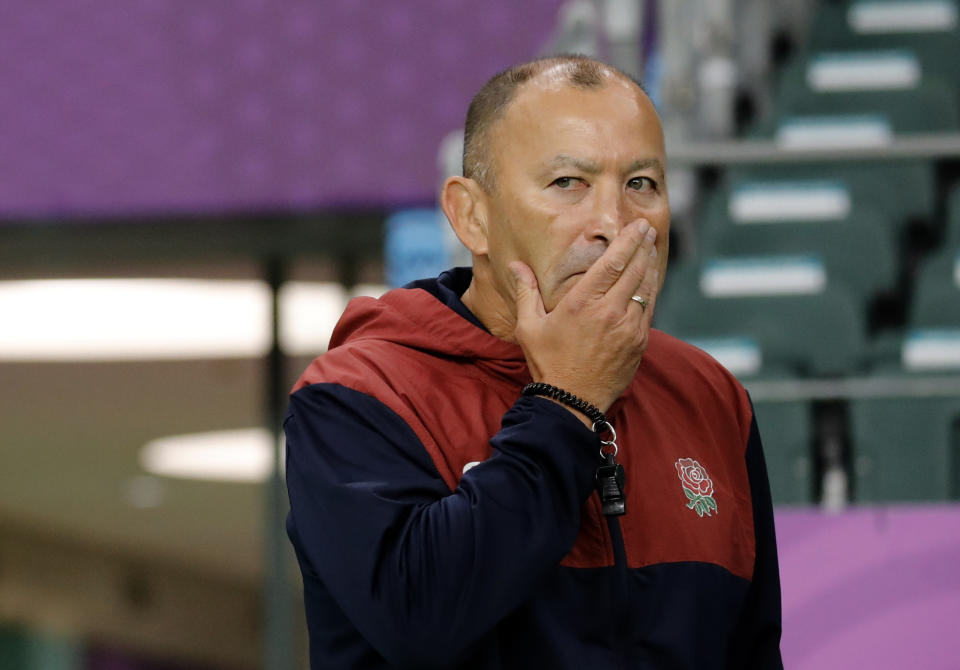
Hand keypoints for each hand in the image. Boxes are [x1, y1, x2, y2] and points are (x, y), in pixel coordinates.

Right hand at [511, 220, 659, 424]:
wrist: (572, 401)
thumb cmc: (548, 363)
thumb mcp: (529, 327)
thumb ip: (526, 291)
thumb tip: (516, 265)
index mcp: (582, 303)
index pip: (612, 263)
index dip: (627, 241)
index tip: (636, 226)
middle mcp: (609, 312)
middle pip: (635, 270)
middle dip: (643, 246)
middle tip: (647, 229)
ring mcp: (628, 328)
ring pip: (647, 288)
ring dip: (650, 265)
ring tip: (651, 248)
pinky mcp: (639, 342)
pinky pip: (649, 309)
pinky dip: (651, 290)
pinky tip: (650, 280)